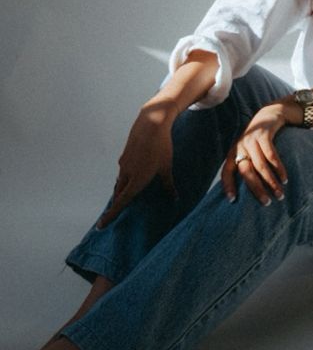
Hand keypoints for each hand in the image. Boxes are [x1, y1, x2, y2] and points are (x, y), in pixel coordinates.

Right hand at [97, 102, 176, 228]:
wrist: (151, 123)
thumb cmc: (161, 147)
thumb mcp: (166, 167)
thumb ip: (168, 184)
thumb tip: (175, 198)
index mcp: (136, 180)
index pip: (121, 202)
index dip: (111, 215)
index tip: (100, 226)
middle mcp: (126, 173)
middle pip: (118, 193)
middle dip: (117, 203)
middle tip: (115, 212)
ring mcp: (124, 162)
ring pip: (120, 181)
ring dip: (121, 189)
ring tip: (125, 195)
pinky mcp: (125, 154)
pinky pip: (123, 170)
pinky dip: (125, 176)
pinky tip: (133, 173)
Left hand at [221, 104, 288, 205]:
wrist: (268, 115)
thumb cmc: (258, 139)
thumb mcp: (248, 150)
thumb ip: (246, 165)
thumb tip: (250, 190)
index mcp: (233, 152)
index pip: (226, 171)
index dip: (228, 185)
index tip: (232, 200)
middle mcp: (240, 146)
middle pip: (246, 171)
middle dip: (256, 188)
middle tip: (266, 202)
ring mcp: (252, 140)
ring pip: (260, 165)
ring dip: (271, 181)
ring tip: (279, 194)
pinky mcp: (264, 135)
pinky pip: (271, 155)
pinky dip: (278, 168)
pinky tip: (284, 178)